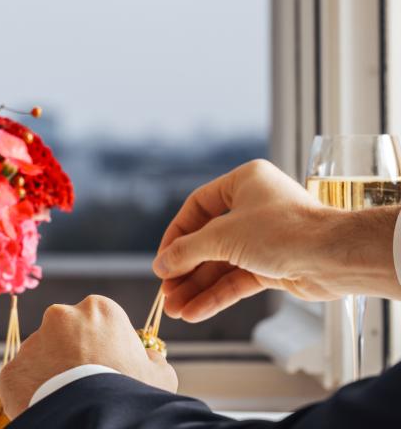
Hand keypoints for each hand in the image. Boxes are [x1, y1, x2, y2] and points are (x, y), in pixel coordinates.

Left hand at [0, 295, 176, 416]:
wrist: (92, 418)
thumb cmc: (131, 392)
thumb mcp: (160, 375)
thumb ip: (153, 359)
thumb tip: (149, 356)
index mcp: (99, 309)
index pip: (100, 322)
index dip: (106, 346)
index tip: (109, 367)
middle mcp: (60, 316)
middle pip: (66, 335)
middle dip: (73, 355)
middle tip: (87, 383)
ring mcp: (32, 342)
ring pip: (41, 357)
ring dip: (51, 373)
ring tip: (68, 398)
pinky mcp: (12, 370)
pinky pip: (22, 381)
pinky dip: (32, 394)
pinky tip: (49, 406)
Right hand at [153, 159, 400, 322]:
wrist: (336, 257)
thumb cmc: (283, 231)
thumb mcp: (222, 236)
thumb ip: (186, 251)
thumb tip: (160, 265)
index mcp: (244, 183)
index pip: (197, 208)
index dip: (176, 236)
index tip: (162, 261)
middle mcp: (254, 207)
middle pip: (208, 241)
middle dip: (186, 270)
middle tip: (166, 292)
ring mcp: (265, 238)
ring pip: (222, 265)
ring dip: (198, 289)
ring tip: (175, 310)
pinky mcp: (274, 265)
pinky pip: (238, 280)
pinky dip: (217, 296)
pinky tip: (195, 312)